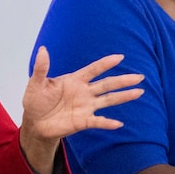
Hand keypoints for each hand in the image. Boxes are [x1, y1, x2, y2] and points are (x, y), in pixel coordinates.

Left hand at [21, 48, 143, 143]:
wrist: (34, 123)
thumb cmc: (35, 101)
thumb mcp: (36, 83)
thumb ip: (41, 68)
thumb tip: (43, 50)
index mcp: (74, 80)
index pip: (93, 70)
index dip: (105, 63)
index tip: (120, 57)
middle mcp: (84, 92)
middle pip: (106, 84)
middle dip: (123, 80)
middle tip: (139, 76)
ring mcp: (85, 107)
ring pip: (108, 100)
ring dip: (123, 97)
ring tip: (139, 92)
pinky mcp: (83, 121)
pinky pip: (98, 121)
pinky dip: (108, 123)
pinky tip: (118, 123)